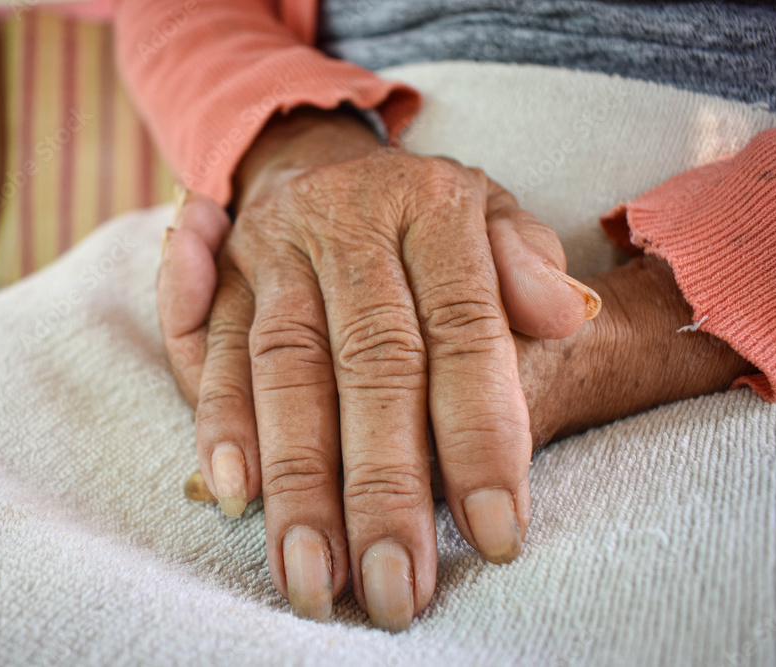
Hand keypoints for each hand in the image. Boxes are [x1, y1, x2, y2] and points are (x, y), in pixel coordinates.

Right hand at [159, 108, 600, 630]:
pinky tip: (234, 493)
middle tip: (396, 589)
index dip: (480, 435)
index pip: (463, 330)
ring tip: (313, 576)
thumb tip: (567, 316)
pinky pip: (209, 348)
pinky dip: (217, 420)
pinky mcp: (220, 276)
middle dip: (381, 486)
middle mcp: (348, 226)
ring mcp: (275, 250)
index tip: (495, 534)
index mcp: (433, 209)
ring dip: (295, 480)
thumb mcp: (494, 213)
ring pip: (283, 370)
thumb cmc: (422, 213)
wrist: (317, 159)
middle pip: (368, 363)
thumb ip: (530, 263)